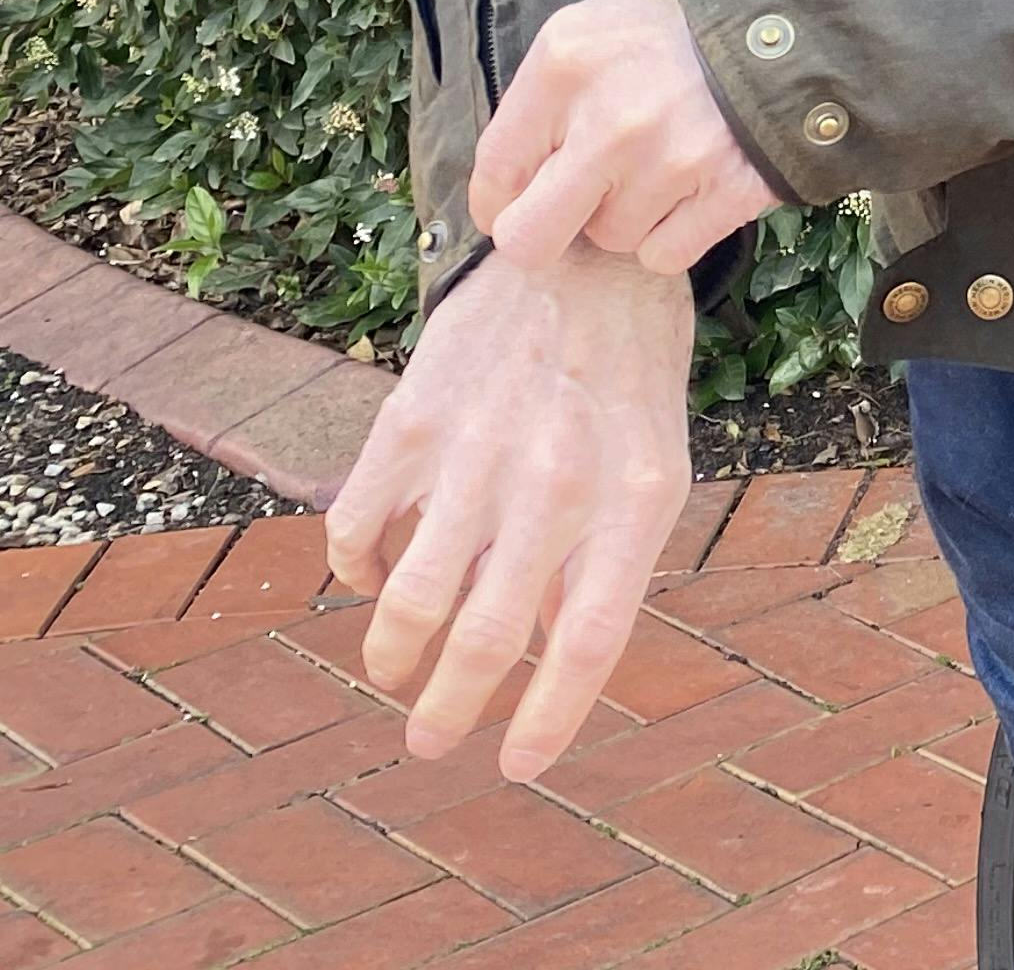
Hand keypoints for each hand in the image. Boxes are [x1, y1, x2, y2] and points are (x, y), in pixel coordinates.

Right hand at [327, 245, 694, 774]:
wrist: (587, 253)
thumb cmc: (629, 378)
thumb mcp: (652, 467)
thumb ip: (604, 561)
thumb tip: (546, 664)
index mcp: (634, 500)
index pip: (589, 642)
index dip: (549, 718)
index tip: (514, 766)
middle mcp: (556, 483)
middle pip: (486, 638)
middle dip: (448, 710)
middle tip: (429, 741)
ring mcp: (478, 452)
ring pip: (411, 601)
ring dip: (392, 657)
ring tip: (394, 674)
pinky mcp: (412, 419)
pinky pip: (356, 531)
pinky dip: (355, 573)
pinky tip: (373, 578)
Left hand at [471, 0, 783, 274]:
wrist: (806, 10)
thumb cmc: (693, 10)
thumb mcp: (604, 19)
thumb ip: (553, 90)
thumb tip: (522, 164)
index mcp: (566, 63)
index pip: (496, 167)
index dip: (500, 198)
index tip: (516, 201)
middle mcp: (610, 120)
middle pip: (531, 236)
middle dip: (547, 230)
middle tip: (573, 212)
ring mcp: (671, 162)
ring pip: (610, 239)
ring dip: (629, 215)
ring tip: (664, 163)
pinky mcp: (727, 192)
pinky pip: (666, 254)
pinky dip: (676, 232)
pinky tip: (696, 186)